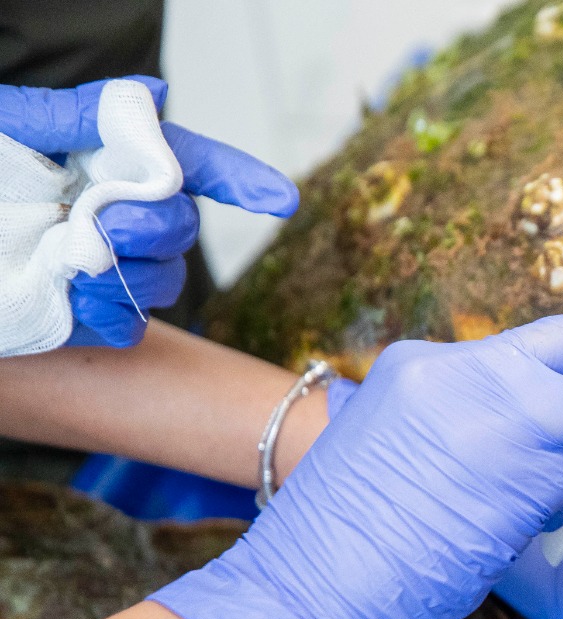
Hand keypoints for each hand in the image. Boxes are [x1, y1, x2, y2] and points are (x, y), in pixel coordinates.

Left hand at [0, 77, 298, 347]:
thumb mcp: (10, 126)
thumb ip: (80, 115)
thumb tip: (153, 94)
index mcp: (102, 162)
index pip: (189, 164)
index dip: (241, 178)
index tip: (279, 200)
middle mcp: (115, 215)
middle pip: (184, 226)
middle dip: (160, 225)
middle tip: (109, 225)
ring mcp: (107, 268)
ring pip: (166, 278)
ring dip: (131, 271)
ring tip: (73, 264)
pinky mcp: (88, 315)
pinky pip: (131, 323)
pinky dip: (111, 311)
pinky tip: (75, 295)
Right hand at [151, 317, 562, 618]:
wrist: (304, 592)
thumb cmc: (339, 538)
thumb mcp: (385, 438)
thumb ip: (451, 412)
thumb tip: (519, 416)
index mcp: (422, 362)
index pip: (533, 338)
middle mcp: (460, 374)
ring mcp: (494, 419)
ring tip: (556, 498)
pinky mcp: (520, 476)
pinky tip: (535, 527)